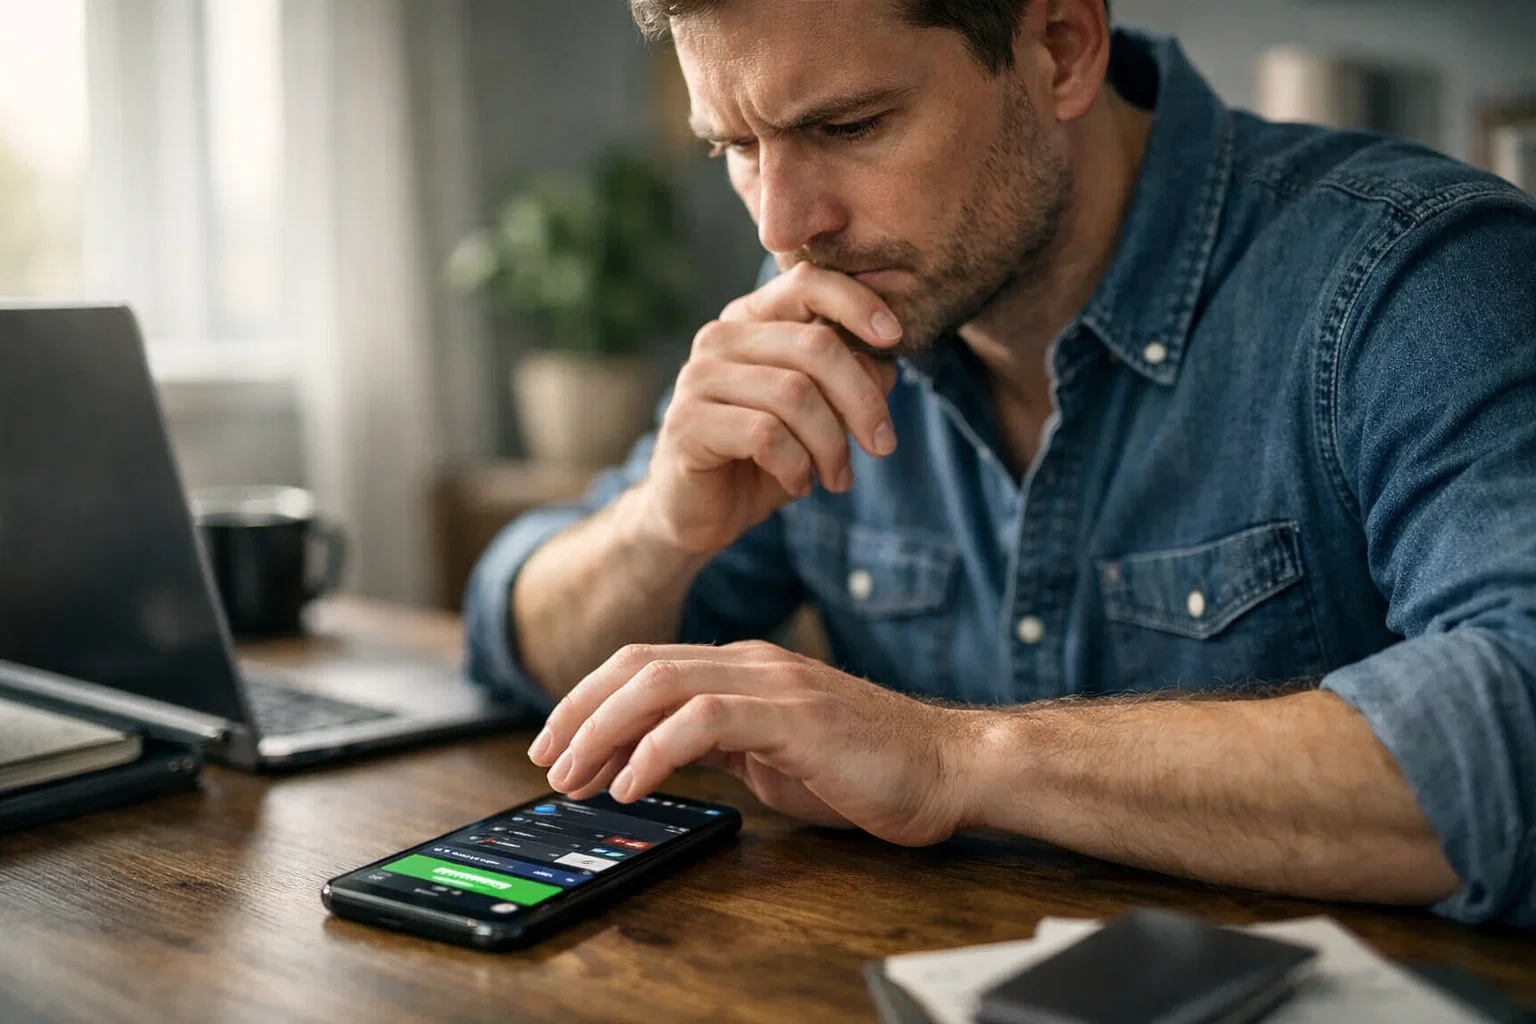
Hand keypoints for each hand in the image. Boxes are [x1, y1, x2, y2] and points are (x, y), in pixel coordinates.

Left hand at [527, 640, 976, 846]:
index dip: (591, 700)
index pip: (648, 667)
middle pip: (639, 665)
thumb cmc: (870, 768)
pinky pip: (705, 719)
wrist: (950, 768)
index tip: (555, 743)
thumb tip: (657, 757)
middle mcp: (752, 662)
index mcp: (746, 668)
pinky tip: (629, 783)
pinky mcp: (793, 714)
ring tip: (572, 775)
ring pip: (661, 683)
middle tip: (544, 758)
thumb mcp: (775, 756)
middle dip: (578, 710)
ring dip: (603, 729)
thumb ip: (720, 745)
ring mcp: (773, 682)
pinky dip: (653, 750)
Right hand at [634, 264, 904, 555]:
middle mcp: (720, 338)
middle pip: (815, 346)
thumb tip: (885, 358)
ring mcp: (698, 378)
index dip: (856, 303)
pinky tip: (798, 484)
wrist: (703, 512)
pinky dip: (797, 467)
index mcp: (752, 320)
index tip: (893, 337)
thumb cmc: (766, 457)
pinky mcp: (686, 423)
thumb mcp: (822, 414)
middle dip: (862, 400)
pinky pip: (766, 435)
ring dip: (831, 445)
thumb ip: (852, 378)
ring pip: (795, 394)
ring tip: (837, 478)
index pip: (806, 283)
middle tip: (882, 446)